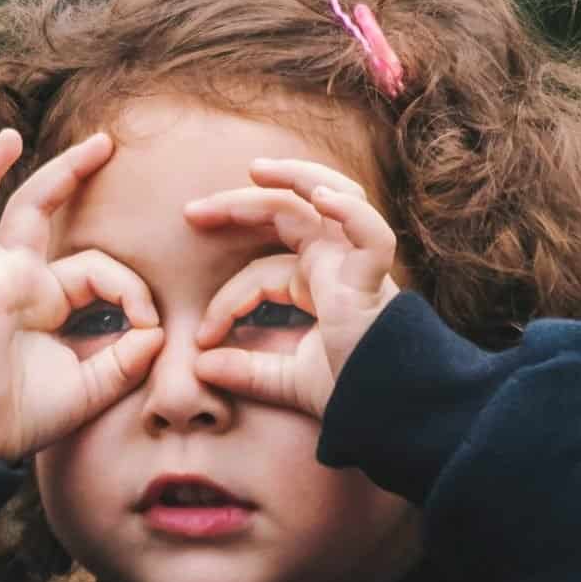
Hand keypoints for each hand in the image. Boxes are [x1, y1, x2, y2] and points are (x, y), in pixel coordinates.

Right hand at [0, 128, 164, 460]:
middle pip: (36, 209)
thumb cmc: (23, 417)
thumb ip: (126, 361)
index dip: (131, 290)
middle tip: (104, 142)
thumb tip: (156, 333)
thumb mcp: (91, 388)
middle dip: (69, 173)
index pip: (95, 267)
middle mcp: (11, 280)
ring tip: (8, 137)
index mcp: (44, 298)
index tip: (151, 327)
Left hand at [182, 157, 399, 418]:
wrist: (389, 412)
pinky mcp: (375, 277)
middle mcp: (337, 264)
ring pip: (330, 198)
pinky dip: (350, 211)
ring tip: (256, 170)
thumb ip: (246, 371)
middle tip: (191, 213)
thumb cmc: (350, 392)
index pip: (260, 273)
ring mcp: (358, 264)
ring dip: (295, 177)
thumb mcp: (287, 381)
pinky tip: (321, 196)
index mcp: (318, 283)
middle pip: (287, 214)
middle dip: (239, 205)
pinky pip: (370, 233)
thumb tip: (199, 367)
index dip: (226, 302)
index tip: (201, 338)